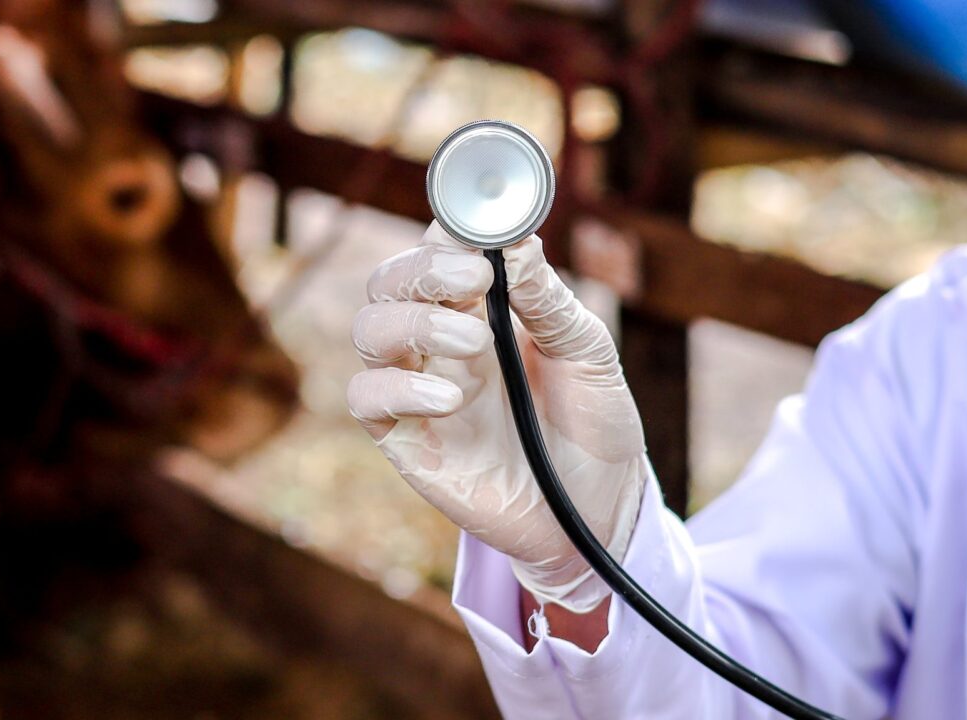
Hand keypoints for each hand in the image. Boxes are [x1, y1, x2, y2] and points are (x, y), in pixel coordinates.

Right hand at [348, 222, 647, 611]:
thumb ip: (548, 300)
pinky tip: (449, 398)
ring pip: (369, 328)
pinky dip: (398, 387)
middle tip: (474, 276)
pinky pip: (368, 398)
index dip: (447, 229)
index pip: (440, 248)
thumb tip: (517, 242)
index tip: (478, 230)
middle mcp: (440, 337)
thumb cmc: (592, 421)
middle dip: (423, 267)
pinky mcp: (405, 438)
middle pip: (392, 280)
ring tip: (476, 341)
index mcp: (483, 305)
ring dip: (413, 322)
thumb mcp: (587, 351)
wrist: (598, 506)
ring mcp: (418, 384)